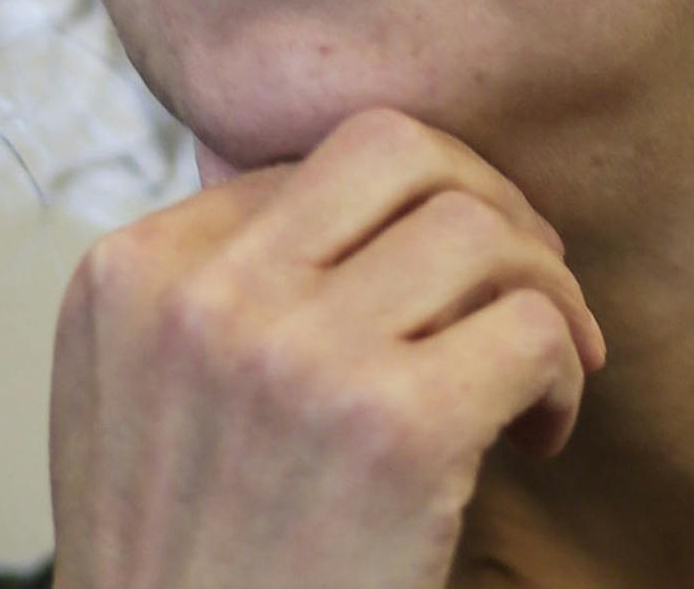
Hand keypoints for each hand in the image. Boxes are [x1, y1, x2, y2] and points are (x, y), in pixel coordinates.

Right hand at [47, 106, 606, 588]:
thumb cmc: (187, 574)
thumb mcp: (133, 405)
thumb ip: (207, 290)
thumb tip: (331, 190)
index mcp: (130, 277)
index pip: (307, 162)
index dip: (395, 217)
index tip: (432, 289)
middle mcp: (201, 298)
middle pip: (395, 147)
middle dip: (484, 200)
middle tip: (517, 283)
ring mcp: (294, 357)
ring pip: (477, 226)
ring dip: (539, 291)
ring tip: (533, 375)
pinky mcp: (394, 429)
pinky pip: (533, 329)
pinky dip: (563, 376)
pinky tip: (536, 439)